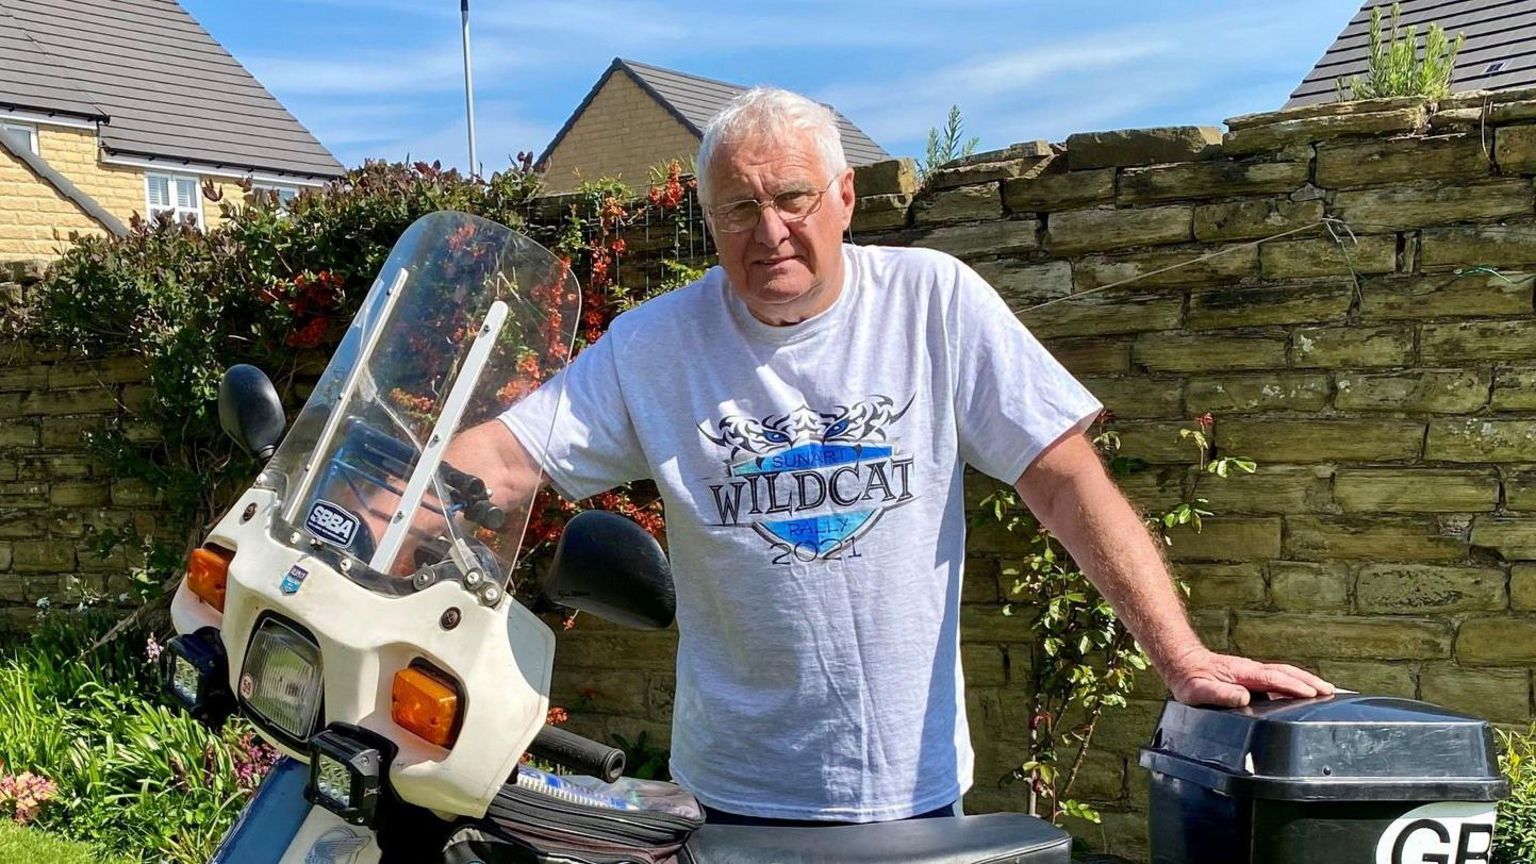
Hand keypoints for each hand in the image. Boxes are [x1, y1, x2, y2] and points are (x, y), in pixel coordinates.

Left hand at [1164, 647, 1335, 707]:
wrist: (1184, 665)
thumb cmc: (1190, 681)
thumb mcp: (1199, 691)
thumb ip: (1220, 694)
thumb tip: (1243, 697)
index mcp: (1243, 673)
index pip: (1274, 678)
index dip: (1293, 686)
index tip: (1313, 693)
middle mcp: (1252, 670)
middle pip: (1287, 673)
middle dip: (1310, 681)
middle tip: (1332, 692)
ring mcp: (1254, 673)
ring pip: (1286, 675)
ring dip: (1307, 681)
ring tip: (1328, 691)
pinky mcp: (1253, 679)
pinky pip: (1279, 680)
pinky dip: (1296, 684)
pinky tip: (1305, 695)